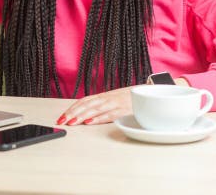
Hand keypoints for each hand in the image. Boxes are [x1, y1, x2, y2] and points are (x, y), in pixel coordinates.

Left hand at [56, 77, 190, 125]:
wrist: (153, 92)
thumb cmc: (132, 98)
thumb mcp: (115, 100)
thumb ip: (103, 105)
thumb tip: (87, 113)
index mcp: (105, 96)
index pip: (84, 100)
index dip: (72, 108)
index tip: (62, 115)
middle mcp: (108, 98)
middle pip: (87, 105)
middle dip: (73, 113)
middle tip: (62, 121)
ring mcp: (116, 103)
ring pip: (95, 109)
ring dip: (82, 116)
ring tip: (72, 122)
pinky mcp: (124, 109)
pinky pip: (109, 114)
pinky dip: (98, 118)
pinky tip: (89, 122)